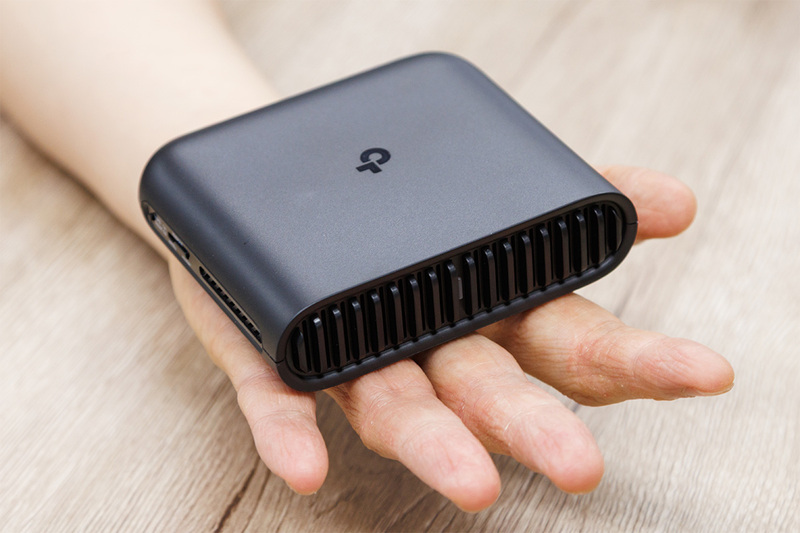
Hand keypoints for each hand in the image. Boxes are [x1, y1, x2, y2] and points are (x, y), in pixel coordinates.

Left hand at [169, 165, 733, 510]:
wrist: (289, 190)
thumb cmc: (405, 210)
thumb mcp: (493, 200)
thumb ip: (570, 202)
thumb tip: (671, 201)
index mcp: (491, 308)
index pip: (574, 342)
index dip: (637, 359)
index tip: (701, 373)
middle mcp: (432, 345)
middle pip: (491, 389)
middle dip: (534, 423)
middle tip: (580, 463)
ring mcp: (356, 358)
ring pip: (396, 407)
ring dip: (432, 444)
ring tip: (468, 480)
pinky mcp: (280, 360)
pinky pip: (283, 400)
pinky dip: (293, 432)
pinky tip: (305, 465)